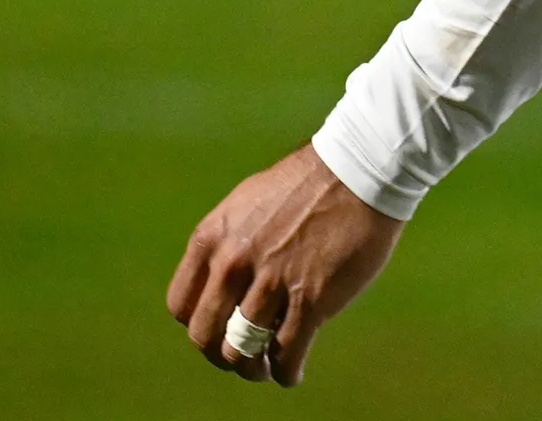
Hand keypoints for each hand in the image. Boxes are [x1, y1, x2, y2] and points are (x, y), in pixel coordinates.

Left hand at [166, 143, 403, 385]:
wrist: (361, 168)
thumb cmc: (309, 183)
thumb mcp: (250, 202)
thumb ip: (230, 242)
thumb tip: (222, 284)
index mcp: (214, 235)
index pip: (181, 306)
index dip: (198, 324)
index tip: (217, 328)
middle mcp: (234, 261)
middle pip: (205, 338)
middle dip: (221, 354)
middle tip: (241, 355)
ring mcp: (272, 281)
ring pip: (241, 354)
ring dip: (253, 368)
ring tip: (266, 366)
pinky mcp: (310, 299)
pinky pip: (286, 356)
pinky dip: (286, 372)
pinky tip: (291, 370)